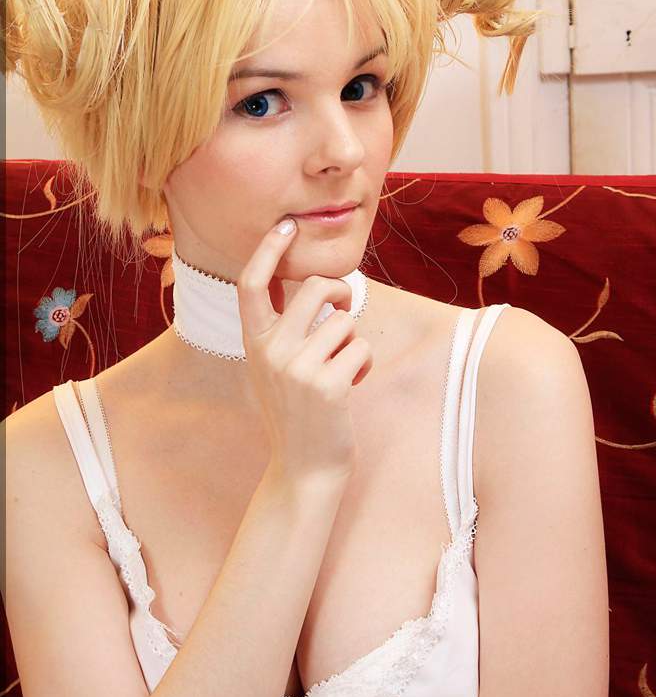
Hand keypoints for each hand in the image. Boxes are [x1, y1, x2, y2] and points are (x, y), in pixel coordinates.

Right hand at [238, 218, 372, 480]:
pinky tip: (350, 387)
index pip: (252, 285)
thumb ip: (282, 331)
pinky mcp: (328, 385)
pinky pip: (361, 348)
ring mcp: (298, 368)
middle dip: (341, 294)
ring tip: (340, 371)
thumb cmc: (296, 412)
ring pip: (345, 322)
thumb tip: (316, 286)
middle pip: (317, 288)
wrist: (303, 468)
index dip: (268, 251)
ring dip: (352, 342)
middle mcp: (271, 351)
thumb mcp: (272, 369)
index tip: (285, 227)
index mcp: (254, 343)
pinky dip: (363, 365)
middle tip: (345, 310)